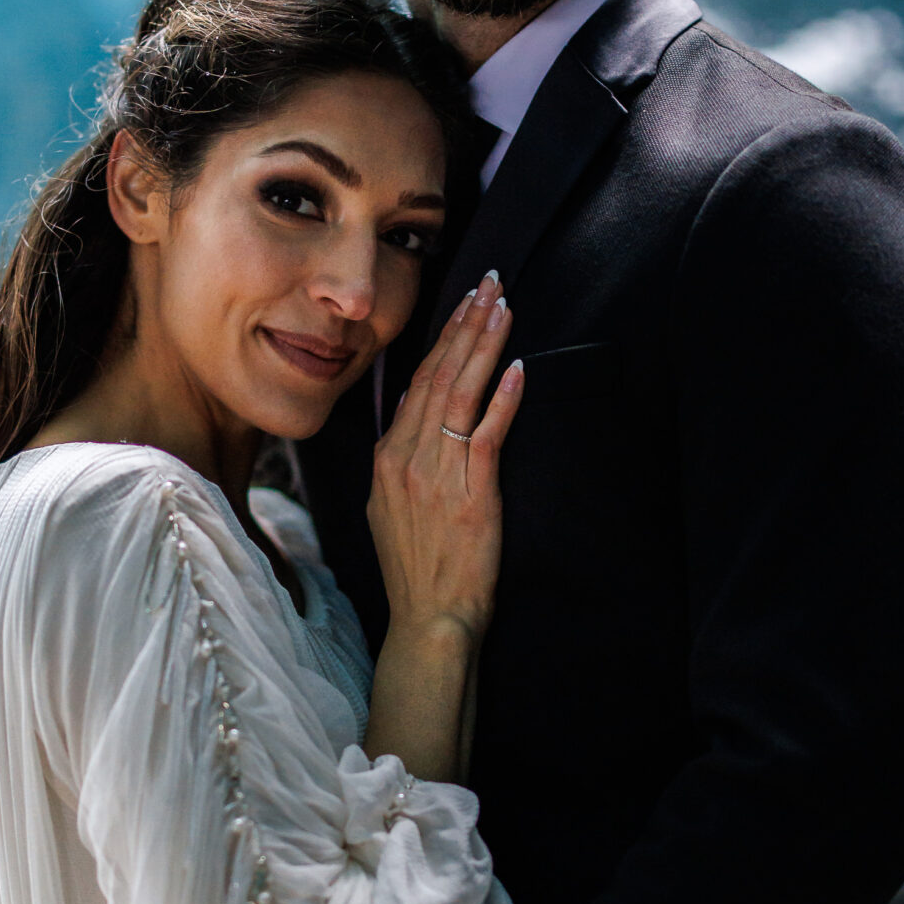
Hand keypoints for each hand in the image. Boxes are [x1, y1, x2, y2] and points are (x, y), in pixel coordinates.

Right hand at [368, 273, 521, 647]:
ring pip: (460, 393)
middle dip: (466, 324)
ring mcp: (437, 474)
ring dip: (484, 346)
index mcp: (387, 458)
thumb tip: (415, 422)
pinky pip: (486, 434)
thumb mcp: (392, 509)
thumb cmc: (419, 570)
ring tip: (503, 308)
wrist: (430, 619)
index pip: (416, 383)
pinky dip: (502, 398)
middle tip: (490, 284)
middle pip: (438, 376)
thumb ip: (402, 463)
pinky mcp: (471, 493)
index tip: (464, 304)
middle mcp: (407, 458)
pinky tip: (516, 366)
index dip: (443, 339)